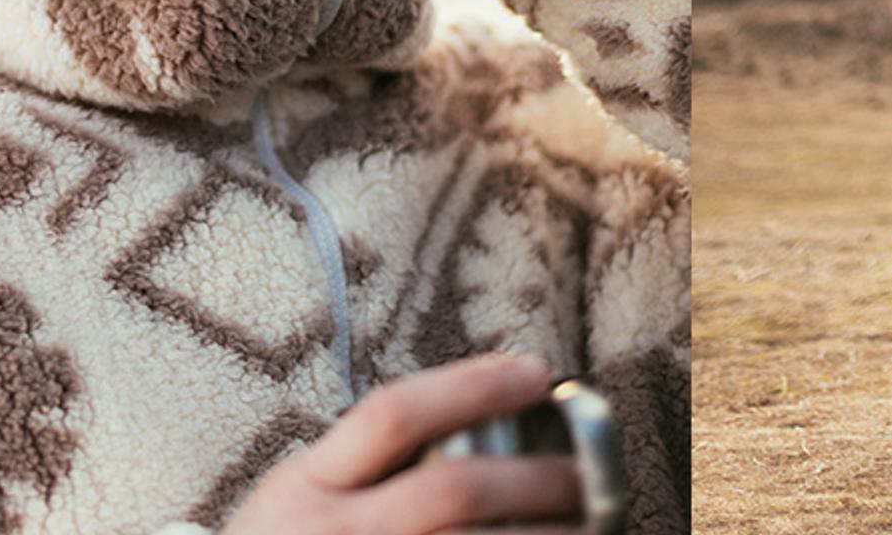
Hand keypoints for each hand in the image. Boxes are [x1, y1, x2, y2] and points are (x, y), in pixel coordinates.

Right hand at [220, 353, 582, 534]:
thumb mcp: (300, 495)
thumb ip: (366, 462)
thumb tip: (485, 416)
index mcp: (307, 486)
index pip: (394, 414)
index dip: (473, 385)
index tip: (536, 371)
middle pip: (453, 491)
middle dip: (536, 476)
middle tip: (585, 470)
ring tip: (592, 523)